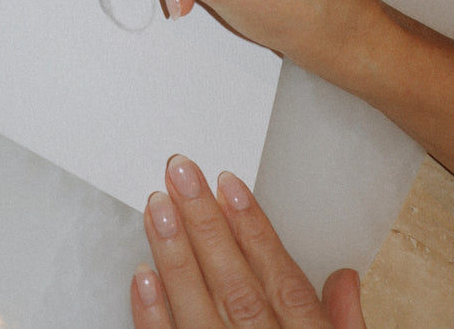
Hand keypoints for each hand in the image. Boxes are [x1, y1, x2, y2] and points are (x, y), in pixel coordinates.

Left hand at [132, 155, 365, 328]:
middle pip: (235, 284)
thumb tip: (345, 277)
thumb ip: (343, 320)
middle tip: (180, 173)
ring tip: (156, 207)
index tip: (228, 182)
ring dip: (175, 256)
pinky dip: (152, 314)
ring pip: (199, 309)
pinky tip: (141, 275)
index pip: (281, 278)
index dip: (253, 226)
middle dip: (205, 223)